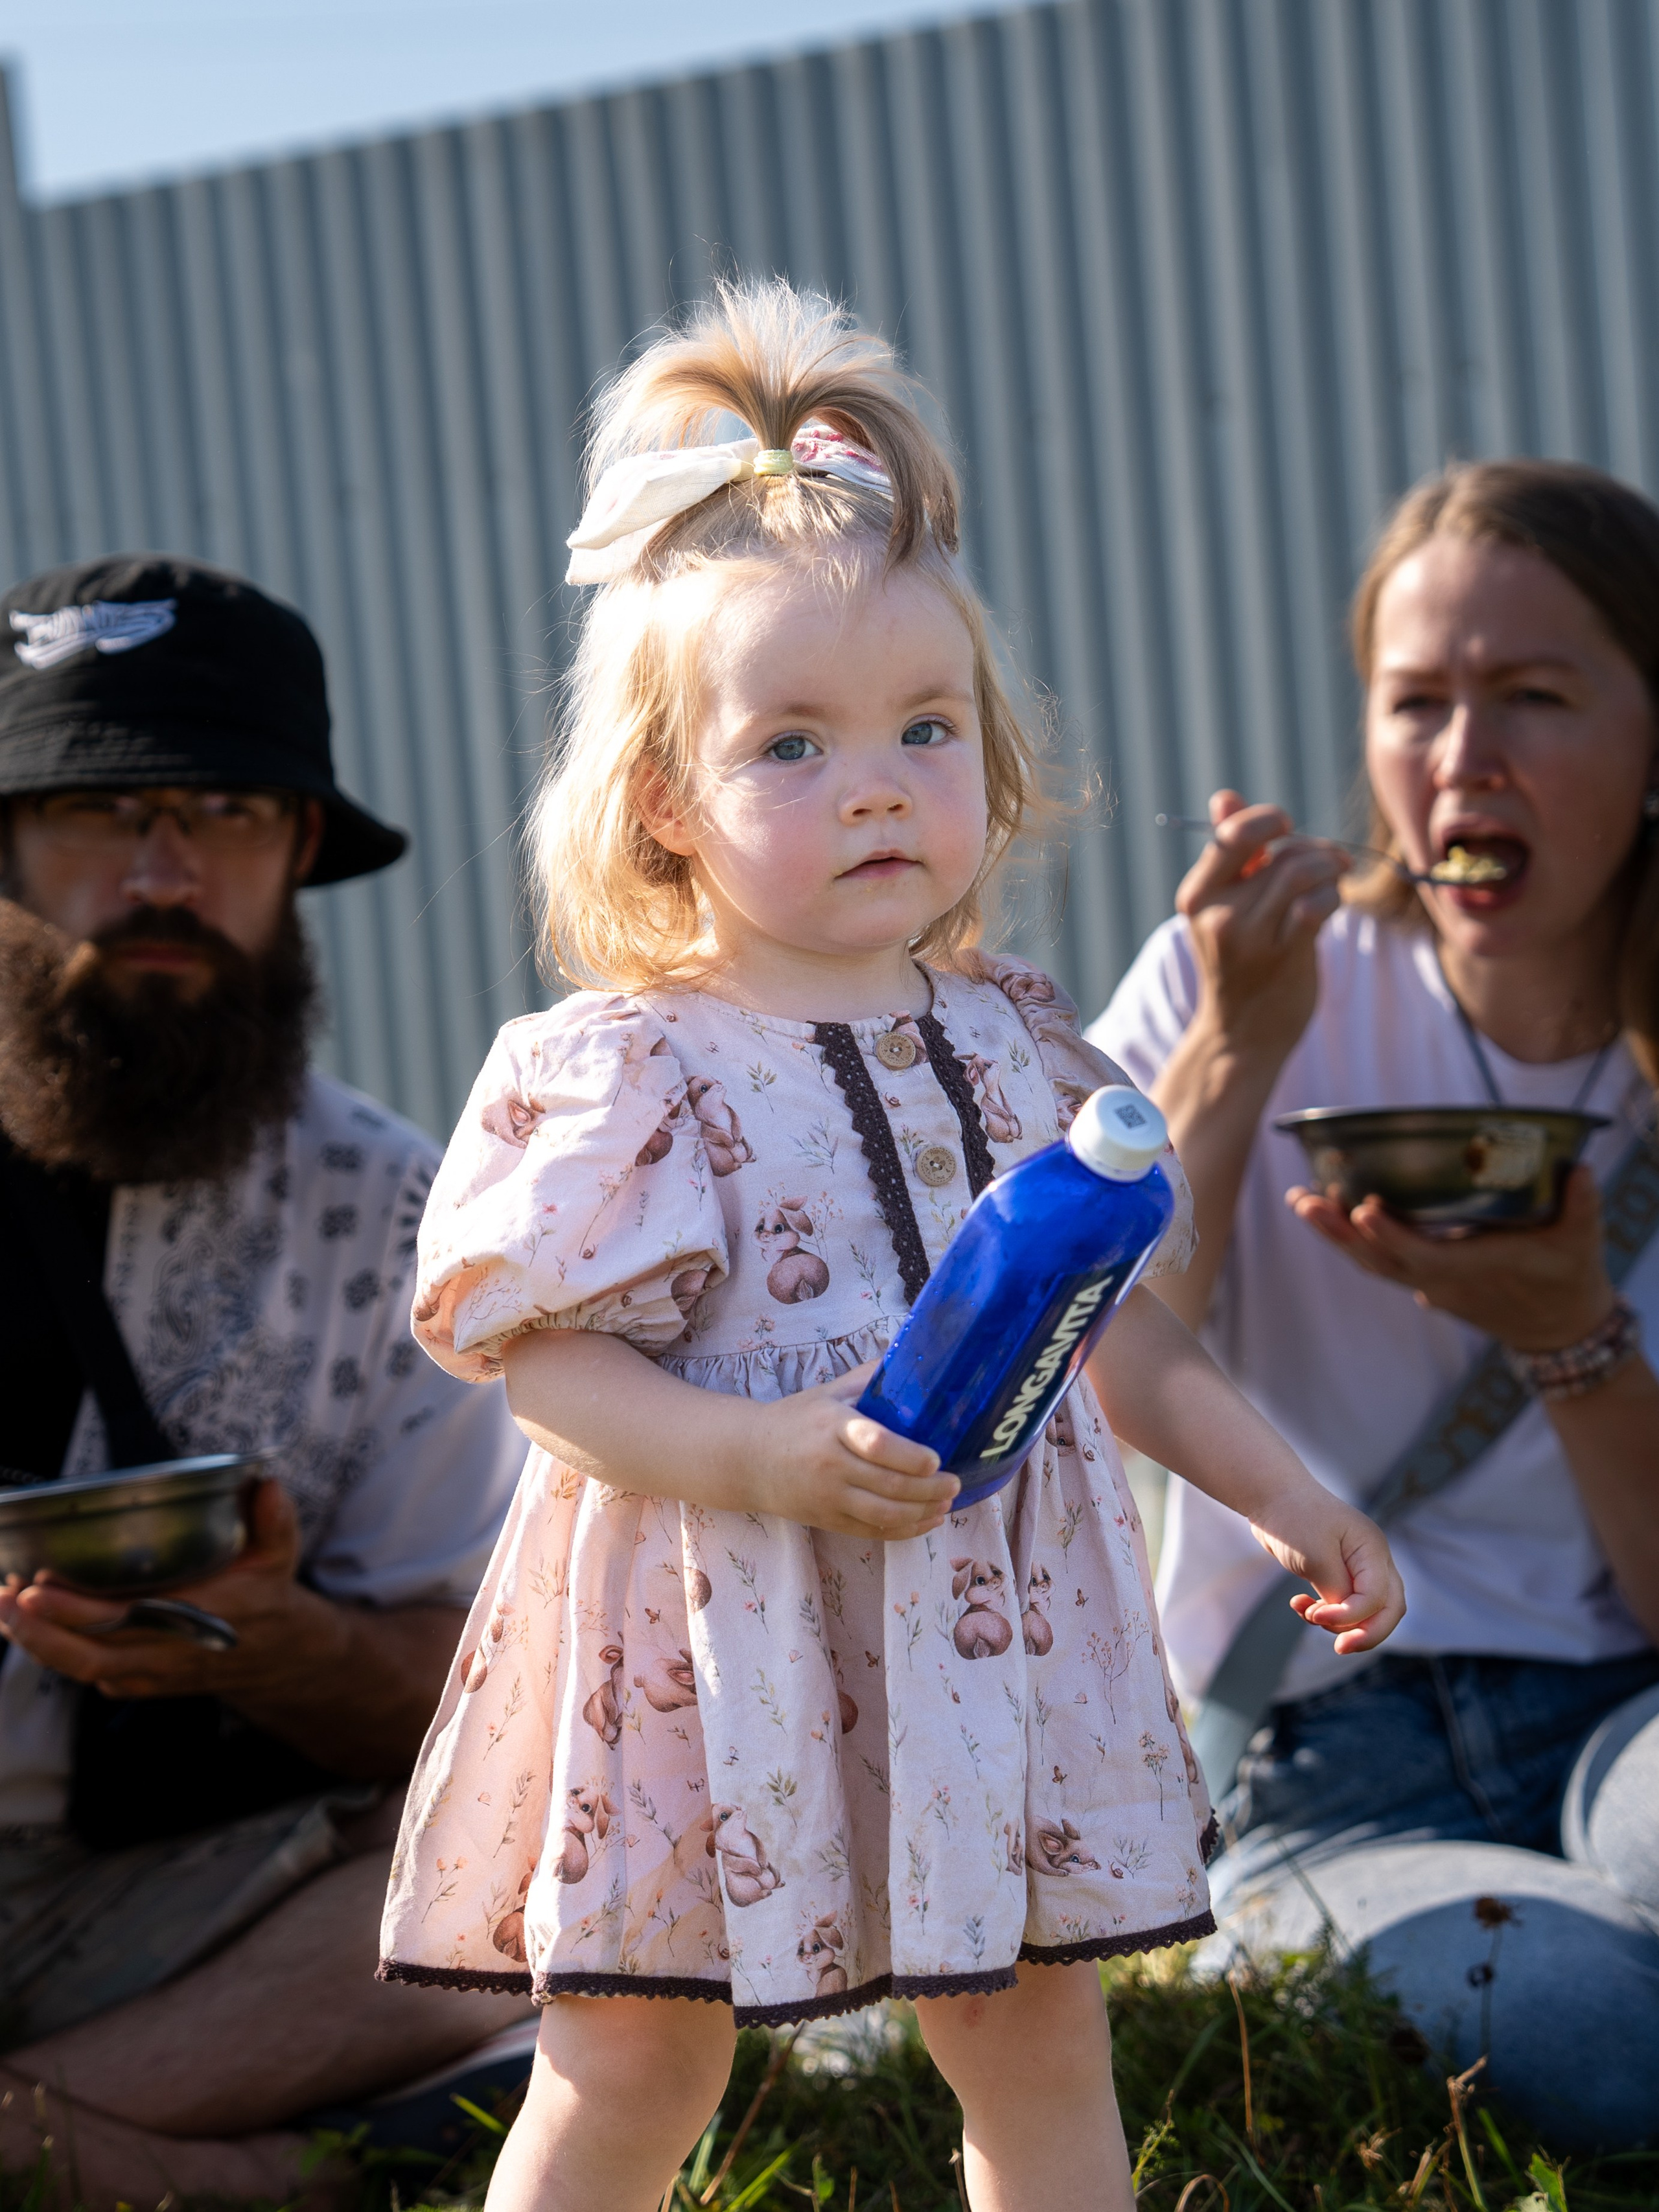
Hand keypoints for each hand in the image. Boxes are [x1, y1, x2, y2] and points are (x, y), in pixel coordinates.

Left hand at [0, 1477, 345, 1700]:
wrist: (275, 1658)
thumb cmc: (267, 1598)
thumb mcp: (279, 1556)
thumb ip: (274, 1521)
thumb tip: (267, 1482)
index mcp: (200, 1621)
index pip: (129, 1622)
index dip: (77, 1610)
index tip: (38, 1585)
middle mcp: (170, 1653)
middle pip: (90, 1655)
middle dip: (39, 1631)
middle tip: (4, 1597)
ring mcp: (151, 1674)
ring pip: (82, 1669)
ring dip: (36, 1643)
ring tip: (0, 1607)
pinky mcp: (137, 1682)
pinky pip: (88, 1672)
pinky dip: (52, 1651)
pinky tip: (24, 1623)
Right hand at [738, 1363, 959, 1537]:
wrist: (748, 1459)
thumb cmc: (796, 1419)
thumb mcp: (828, 1392)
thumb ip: (869, 1378)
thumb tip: (911, 1356)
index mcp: (834, 1426)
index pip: (876, 1443)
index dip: (910, 1456)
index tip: (936, 1458)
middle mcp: (831, 1464)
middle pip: (889, 1485)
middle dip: (930, 1489)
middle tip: (955, 1483)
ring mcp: (828, 1497)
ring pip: (884, 1514)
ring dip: (922, 1512)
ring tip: (947, 1504)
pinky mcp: (828, 1520)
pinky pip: (872, 1532)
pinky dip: (905, 1531)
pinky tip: (927, 1521)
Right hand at [1174, 789, 1347, 1062]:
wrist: (1242, 1034)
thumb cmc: (1239, 963)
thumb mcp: (1223, 907)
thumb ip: (1231, 854)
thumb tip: (1225, 797)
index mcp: (1197, 895)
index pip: (1233, 834)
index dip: (1269, 819)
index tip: (1287, 826)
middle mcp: (1218, 914)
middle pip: (1280, 852)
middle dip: (1315, 849)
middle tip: (1331, 860)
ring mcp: (1249, 938)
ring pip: (1302, 872)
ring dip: (1330, 870)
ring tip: (1334, 881)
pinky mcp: (1282, 957)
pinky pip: (1318, 904)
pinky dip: (1334, 897)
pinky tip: (1332, 906)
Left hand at [1250, 1485, 1405, 1654]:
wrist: (1270, 1494)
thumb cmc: (1293, 1517)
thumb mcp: (1315, 1556)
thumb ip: (1336, 1591)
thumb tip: (1347, 1620)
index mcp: (1372, 1550)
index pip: (1378, 1598)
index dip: (1351, 1616)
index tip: (1315, 1617)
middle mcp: (1371, 1559)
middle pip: (1388, 1608)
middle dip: (1367, 1633)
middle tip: (1340, 1647)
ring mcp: (1356, 1565)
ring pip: (1366, 1610)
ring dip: (1339, 1622)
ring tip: (1307, 1614)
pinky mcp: (1337, 1571)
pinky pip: (1342, 1603)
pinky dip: (1324, 1611)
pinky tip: (1298, 1605)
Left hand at [1287, 1164, 1615, 1349]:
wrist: (1558, 1330)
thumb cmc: (1569, 1277)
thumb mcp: (1583, 1242)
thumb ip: (1582, 1206)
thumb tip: (1579, 1169)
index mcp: (1477, 1269)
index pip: (1425, 1258)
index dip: (1392, 1237)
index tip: (1363, 1212)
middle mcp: (1443, 1282)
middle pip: (1381, 1262)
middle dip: (1340, 1234)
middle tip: (1304, 1201)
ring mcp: (1428, 1285)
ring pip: (1372, 1264)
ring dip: (1334, 1234)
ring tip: (1299, 1200)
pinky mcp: (1423, 1281)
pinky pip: (1378, 1262)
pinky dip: (1349, 1239)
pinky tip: (1321, 1209)